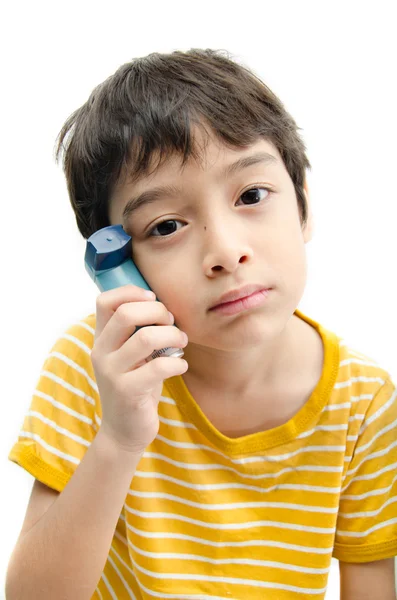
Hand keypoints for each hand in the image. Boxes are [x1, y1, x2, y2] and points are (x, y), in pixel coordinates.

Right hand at [91, 284, 187, 453]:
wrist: (124, 431)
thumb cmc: (136, 386)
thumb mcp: (131, 355)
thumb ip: (137, 331)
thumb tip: (164, 306)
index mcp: (102, 338)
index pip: (104, 301)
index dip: (131, 292)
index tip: (153, 299)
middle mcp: (101, 352)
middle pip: (126, 313)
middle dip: (157, 311)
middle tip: (172, 323)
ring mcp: (112, 372)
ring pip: (146, 338)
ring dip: (173, 336)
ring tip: (182, 343)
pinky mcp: (127, 392)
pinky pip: (158, 367)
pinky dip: (177, 363)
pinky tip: (181, 366)